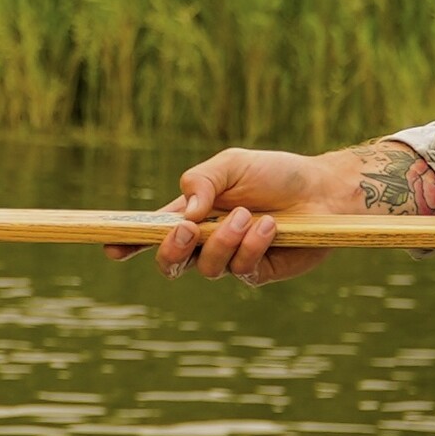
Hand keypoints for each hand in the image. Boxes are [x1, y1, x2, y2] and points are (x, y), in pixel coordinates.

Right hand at [103, 145, 382, 284]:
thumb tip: (184, 212)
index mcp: (191, 214)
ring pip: (206, 266)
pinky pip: (242, 269)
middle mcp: (206, 240)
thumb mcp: (232, 164)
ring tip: (248, 215)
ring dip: (224, 241)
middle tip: (187, 231)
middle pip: (170, 262)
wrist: (324, 191)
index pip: (152, 231)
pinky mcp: (259, 271)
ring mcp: (231, 259)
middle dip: (169, 251)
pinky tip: (269, 225)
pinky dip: (252, 246)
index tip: (110, 247)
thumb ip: (200, 181)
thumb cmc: (275, 173)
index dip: (128, 241)